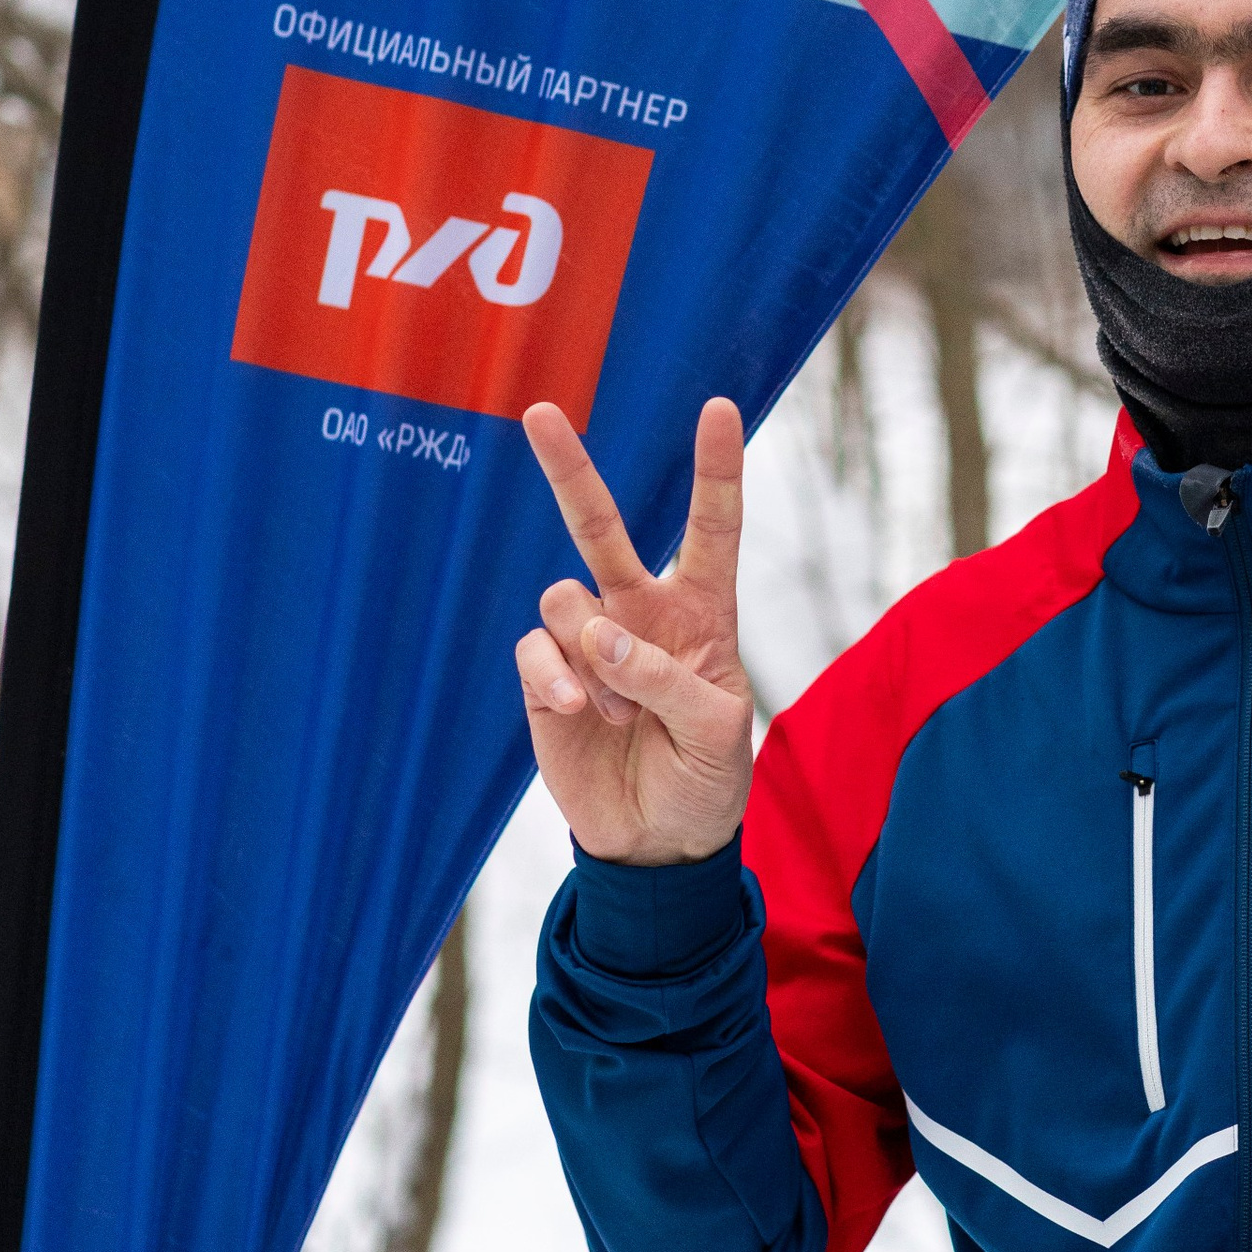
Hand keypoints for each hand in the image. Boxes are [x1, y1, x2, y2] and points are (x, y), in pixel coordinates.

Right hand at [514, 395, 753, 865]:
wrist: (658, 843)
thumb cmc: (705, 779)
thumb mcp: (716, 732)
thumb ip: (667, 678)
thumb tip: (598, 634)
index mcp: (702, 611)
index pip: (712, 528)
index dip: (715, 469)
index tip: (717, 408)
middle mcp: (639, 612)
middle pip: (601, 527)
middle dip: (569, 469)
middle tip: (540, 413)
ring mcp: (587, 642)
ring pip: (565, 598)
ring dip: (593, 657)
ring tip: (622, 714)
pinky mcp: (548, 677)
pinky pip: (535, 649)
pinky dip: (557, 678)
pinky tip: (582, 713)